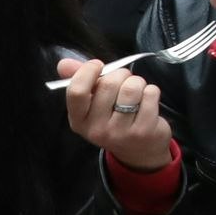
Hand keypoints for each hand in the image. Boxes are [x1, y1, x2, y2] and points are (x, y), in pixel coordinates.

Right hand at [60, 55, 176, 173]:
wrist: (138, 151)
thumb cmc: (113, 119)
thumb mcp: (92, 104)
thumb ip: (79, 81)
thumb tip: (63, 63)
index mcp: (79, 121)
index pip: (77, 91)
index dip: (87, 71)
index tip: (98, 65)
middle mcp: (97, 130)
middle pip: (108, 84)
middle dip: (120, 74)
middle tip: (123, 81)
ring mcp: (120, 133)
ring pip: (131, 88)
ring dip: (137, 82)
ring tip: (136, 92)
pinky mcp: (144, 131)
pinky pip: (149, 94)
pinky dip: (151, 91)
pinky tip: (147, 102)